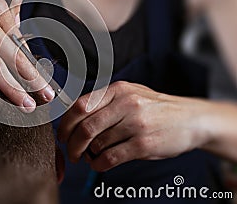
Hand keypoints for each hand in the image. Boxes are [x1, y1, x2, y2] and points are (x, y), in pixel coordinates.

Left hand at [57, 81, 210, 171]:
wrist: (190, 119)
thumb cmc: (154, 108)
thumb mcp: (130, 94)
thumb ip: (104, 101)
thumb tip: (72, 116)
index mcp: (117, 90)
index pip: (80, 106)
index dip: (66, 124)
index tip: (62, 135)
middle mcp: (126, 104)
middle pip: (85, 127)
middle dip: (72, 144)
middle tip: (71, 153)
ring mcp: (136, 124)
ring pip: (97, 144)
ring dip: (88, 155)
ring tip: (89, 157)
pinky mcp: (144, 144)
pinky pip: (111, 157)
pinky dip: (99, 164)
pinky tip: (99, 164)